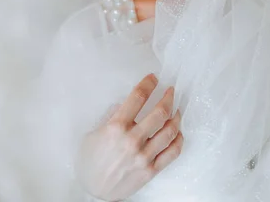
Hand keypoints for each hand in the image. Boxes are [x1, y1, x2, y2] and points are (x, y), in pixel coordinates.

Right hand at [75, 73, 182, 200]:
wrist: (92, 191)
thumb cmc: (90, 161)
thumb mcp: (93, 133)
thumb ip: (111, 116)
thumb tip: (126, 102)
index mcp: (116, 127)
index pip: (138, 97)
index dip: (148, 83)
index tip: (153, 78)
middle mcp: (132, 140)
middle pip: (160, 112)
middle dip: (168, 97)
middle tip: (170, 91)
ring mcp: (143, 156)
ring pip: (170, 131)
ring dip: (176, 116)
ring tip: (176, 109)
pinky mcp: (151, 171)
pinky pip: (172, 152)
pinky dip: (179, 139)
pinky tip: (177, 131)